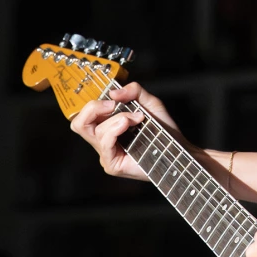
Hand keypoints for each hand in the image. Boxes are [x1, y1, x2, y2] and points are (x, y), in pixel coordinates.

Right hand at [70, 82, 186, 181]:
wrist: (179, 148)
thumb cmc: (164, 130)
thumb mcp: (150, 103)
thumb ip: (134, 91)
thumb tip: (113, 92)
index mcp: (107, 125)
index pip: (85, 115)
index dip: (92, 103)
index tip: (111, 97)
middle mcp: (104, 140)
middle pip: (78, 124)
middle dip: (92, 108)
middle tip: (112, 104)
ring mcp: (106, 153)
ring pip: (95, 131)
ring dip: (117, 118)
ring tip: (136, 117)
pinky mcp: (112, 164)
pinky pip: (105, 143)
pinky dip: (116, 129)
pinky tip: (130, 124)